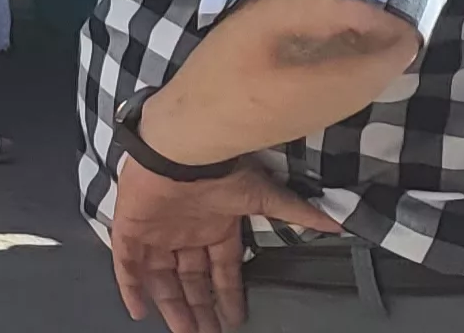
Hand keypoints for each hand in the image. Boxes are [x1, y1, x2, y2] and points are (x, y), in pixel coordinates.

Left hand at [109, 156, 338, 332]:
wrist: (180, 148)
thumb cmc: (221, 171)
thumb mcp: (264, 196)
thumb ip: (296, 213)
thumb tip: (337, 222)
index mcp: (214, 228)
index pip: (222, 271)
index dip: (228, 295)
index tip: (236, 319)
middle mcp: (184, 233)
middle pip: (192, 281)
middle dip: (200, 309)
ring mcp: (156, 232)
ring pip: (161, 278)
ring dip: (172, 307)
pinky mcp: (129, 228)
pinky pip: (126, 264)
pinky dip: (131, 287)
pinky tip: (138, 311)